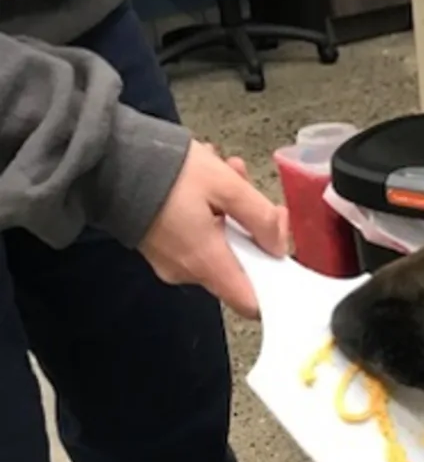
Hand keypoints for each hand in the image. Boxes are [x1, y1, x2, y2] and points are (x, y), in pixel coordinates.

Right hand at [137, 140, 288, 318]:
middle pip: (239, 266)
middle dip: (251, 227)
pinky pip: (195, 238)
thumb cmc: (167, 170)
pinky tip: (204, 181)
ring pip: (219, 246)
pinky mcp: (159, 247)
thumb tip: (277, 246)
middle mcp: (186, 271)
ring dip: (229, 211)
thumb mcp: (228, 185)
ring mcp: (170, 261)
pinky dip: (206, 213)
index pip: (250, 303)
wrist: (107, 158)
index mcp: (206, 262)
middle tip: (248, 189)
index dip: (274, 284)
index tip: (278, 250)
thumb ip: (261, 218)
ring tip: (225, 172)